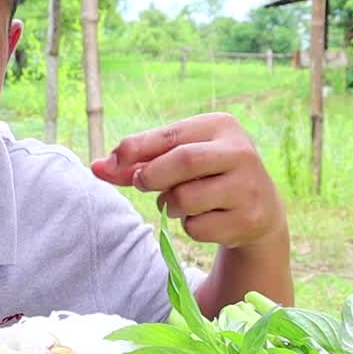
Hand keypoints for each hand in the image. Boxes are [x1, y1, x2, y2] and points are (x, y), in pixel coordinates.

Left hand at [90, 112, 285, 249]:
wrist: (256, 209)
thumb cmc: (204, 176)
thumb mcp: (174, 159)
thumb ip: (136, 162)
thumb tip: (95, 166)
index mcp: (220, 126)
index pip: (170, 135)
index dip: (134, 150)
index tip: (111, 163)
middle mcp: (241, 152)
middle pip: (183, 161)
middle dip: (152, 176)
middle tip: (142, 184)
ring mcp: (249, 187)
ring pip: (186, 198)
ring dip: (169, 205)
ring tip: (181, 202)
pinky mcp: (249, 219)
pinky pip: (198, 227)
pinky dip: (189, 227)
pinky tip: (205, 218)